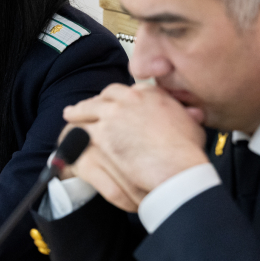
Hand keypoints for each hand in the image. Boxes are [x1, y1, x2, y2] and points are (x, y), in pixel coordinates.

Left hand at [63, 83, 207, 211]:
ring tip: (71, 113)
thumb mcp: (191, 124)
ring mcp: (112, 114)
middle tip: (91, 108)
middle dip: (99, 101)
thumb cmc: (186, 153)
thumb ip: (184, 114)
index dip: (121, 98)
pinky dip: (72, 129)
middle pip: (107, 95)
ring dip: (79, 110)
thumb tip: (189, 113)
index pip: (130, 90)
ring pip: (89, 107)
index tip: (117, 105)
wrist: (175, 170)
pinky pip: (79, 127)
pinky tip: (68, 133)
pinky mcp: (100, 132)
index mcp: (151, 94)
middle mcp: (130, 98)